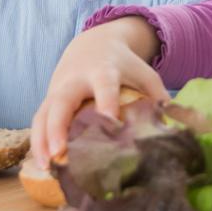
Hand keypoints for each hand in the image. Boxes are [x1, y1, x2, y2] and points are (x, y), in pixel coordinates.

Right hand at [31, 17, 167, 168]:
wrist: (93, 43)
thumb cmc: (124, 65)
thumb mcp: (144, 72)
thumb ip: (158, 96)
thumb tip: (174, 127)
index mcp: (104, 71)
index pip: (105, 87)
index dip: (106, 104)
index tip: (109, 125)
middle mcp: (77, 80)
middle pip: (63, 101)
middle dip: (59, 126)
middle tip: (61, 153)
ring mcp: (58, 89)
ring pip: (44, 113)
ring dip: (42, 140)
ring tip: (47, 166)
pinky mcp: (48, 99)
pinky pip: (37, 120)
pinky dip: (37, 142)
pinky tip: (42, 164)